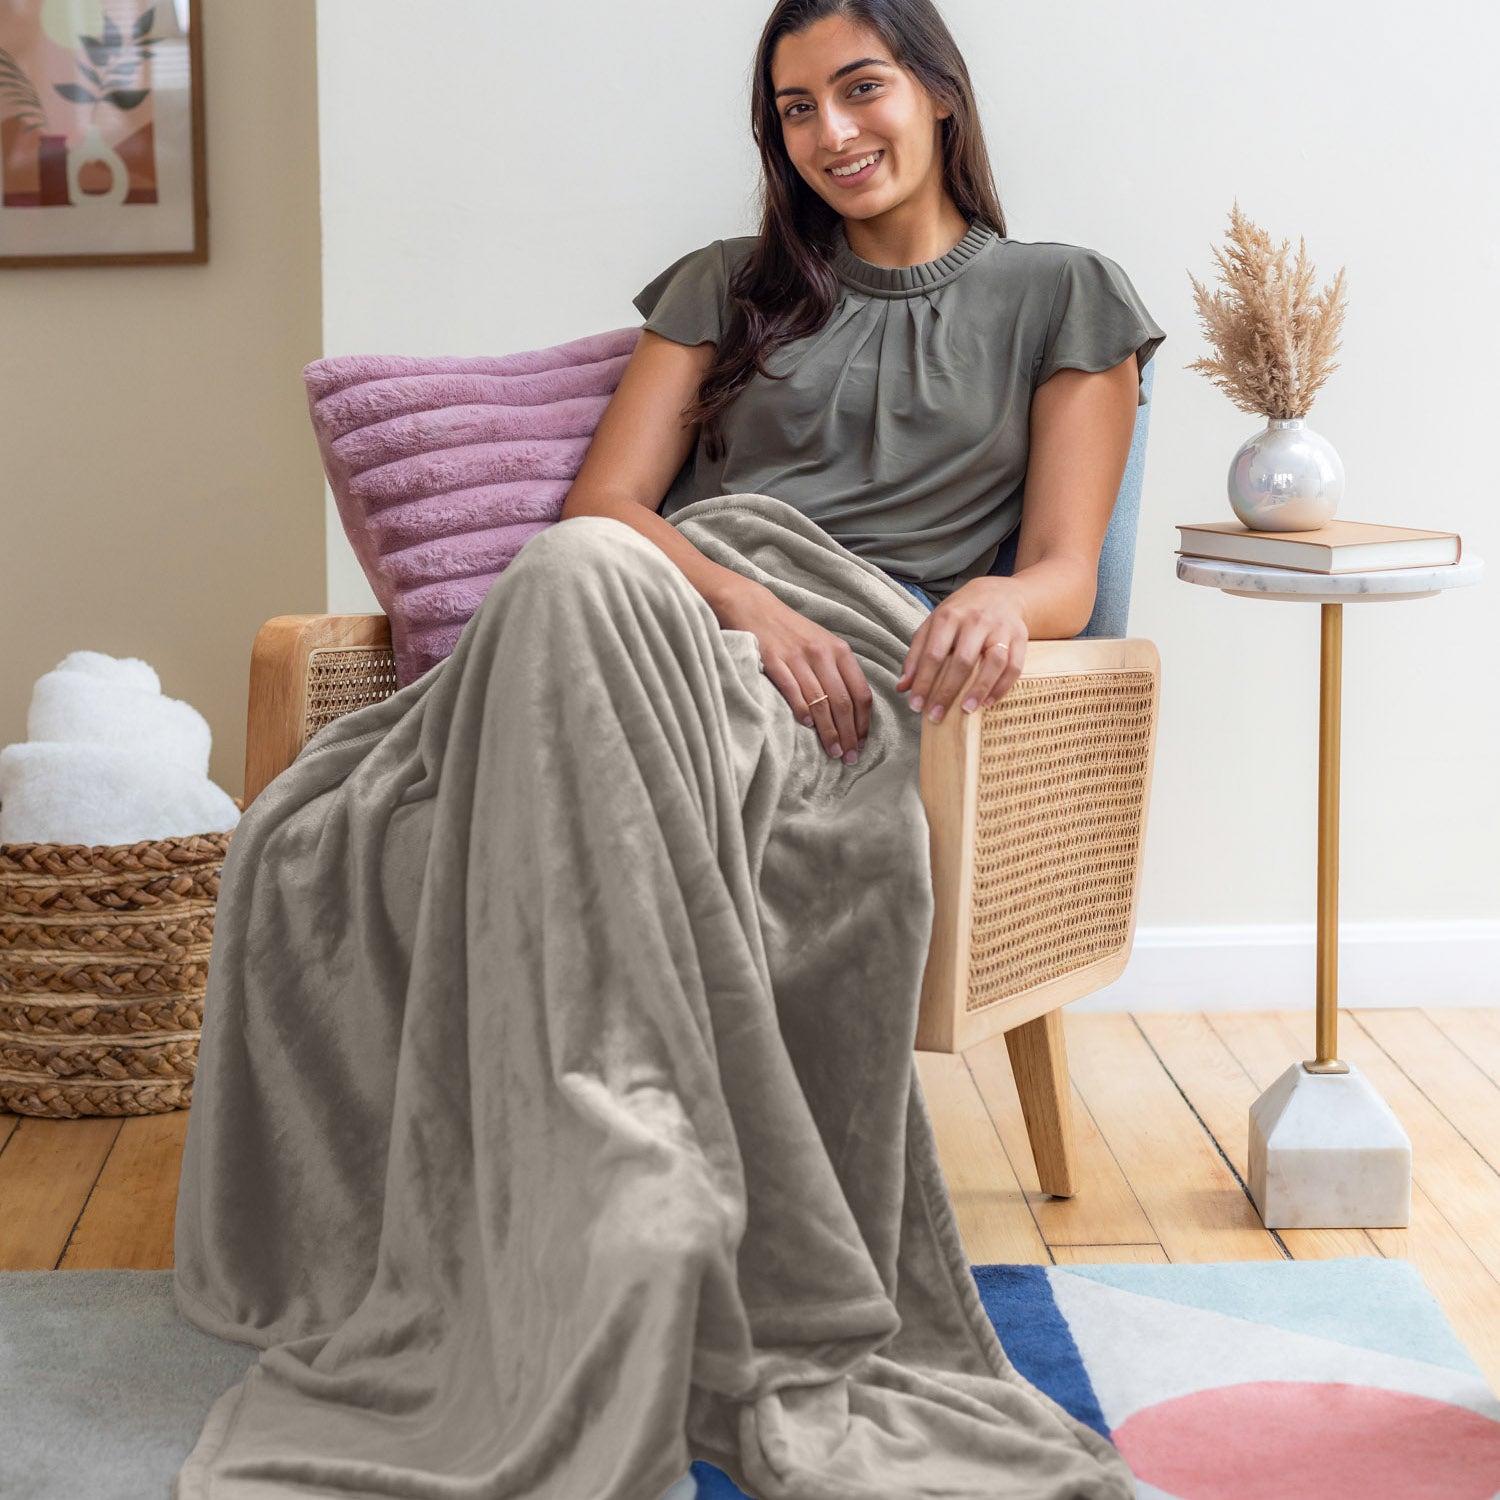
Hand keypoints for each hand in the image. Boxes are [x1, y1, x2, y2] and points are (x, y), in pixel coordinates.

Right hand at [719, 582, 870, 763]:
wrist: (756, 608)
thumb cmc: (792, 631)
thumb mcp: (823, 644)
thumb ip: (839, 671)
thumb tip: (852, 709)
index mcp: (840, 651)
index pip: (860, 692)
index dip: (863, 722)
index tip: (861, 742)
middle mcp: (822, 654)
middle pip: (843, 702)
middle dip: (848, 734)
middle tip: (849, 756)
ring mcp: (797, 658)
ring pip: (821, 702)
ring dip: (828, 731)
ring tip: (832, 751)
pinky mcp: (774, 661)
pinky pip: (792, 690)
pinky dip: (802, 711)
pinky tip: (807, 727)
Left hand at [896, 578, 1028, 723]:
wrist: (1000, 592)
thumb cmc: (961, 613)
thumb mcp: (934, 625)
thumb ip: (917, 654)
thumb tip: (903, 686)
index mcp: (950, 616)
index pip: (933, 653)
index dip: (923, 682)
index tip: (915, 705)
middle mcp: (976, 620)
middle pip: (962, 661)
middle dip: (947, 692)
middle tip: (936, 716)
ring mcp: (1001, 628)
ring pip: (994, 662)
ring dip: (980, 689)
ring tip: (966, 710)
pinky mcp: (1020, 637)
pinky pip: (1014, 666)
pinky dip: (1003, 687)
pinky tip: (988, 702)